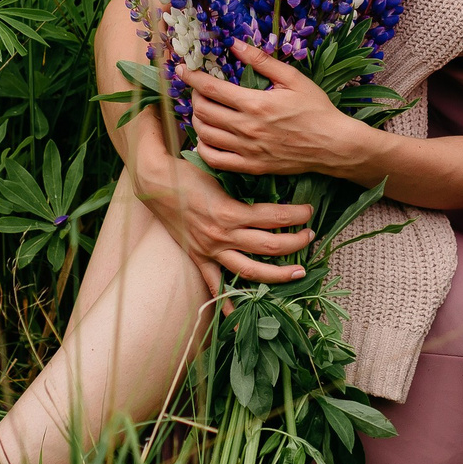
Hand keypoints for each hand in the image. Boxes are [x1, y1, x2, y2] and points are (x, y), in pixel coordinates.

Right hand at [126, 109, 315, 284]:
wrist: (151, 181)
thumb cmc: (183, 167)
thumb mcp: (215, 163)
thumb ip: (241, 162)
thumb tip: (268, 150)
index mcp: (229, 211)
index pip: (272, 217)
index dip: (294, 215)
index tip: (309, 210)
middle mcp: (222, 235)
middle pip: (269, 246)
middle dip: (295, 243)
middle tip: (311, 237)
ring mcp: (210, 250)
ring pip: (250, 270)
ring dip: (277, 274)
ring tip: (298, 273)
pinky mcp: (198, 257)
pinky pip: (215, 284)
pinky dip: (229, 300)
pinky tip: (243, 313)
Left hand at [187, 42, 372, 181]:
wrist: (333, 145)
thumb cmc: (316, 109)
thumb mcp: (293, 79)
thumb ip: (262, 61)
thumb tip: (235, 44)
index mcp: (256, 104)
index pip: (211, 88)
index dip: (192, 77)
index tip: (183, 70)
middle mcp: (247, 128)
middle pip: (203, 111)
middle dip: (194, 96)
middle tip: (197, 88)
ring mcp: (247, 150)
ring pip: (205, 134)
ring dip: (197, 119)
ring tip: (201, 109)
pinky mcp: (251, 166)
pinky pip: (215, 159)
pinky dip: (203, 146)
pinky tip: (207, 136)